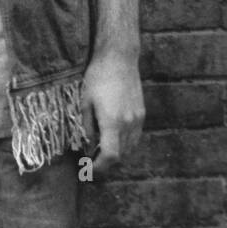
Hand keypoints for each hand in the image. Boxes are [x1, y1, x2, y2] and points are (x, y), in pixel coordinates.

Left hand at [80, 51, 144, 178]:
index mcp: (113, 122)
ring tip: (99, 151)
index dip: (100, 167)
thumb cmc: (98, 78)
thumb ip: (86, 127)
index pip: (110, 155)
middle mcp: (129, 123)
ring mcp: (137, 119)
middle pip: (121, 155)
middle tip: (90, 162)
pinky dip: (124, 143)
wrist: (119, 58)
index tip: (89, 170)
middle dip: (106, 163)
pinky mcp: (141, 113)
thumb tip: (86, 144)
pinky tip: (112, 138)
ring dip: (116, 154)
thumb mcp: (85, 103)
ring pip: (130, 148)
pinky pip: (135, 137)